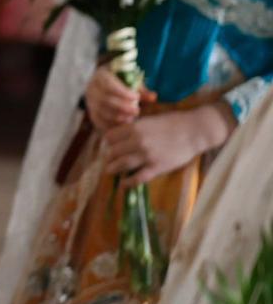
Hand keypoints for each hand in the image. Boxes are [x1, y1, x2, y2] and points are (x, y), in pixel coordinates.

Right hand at [84, 63, 145, 129]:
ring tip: (131, 119)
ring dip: (117, 117)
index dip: (122, 92)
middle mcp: (92, 88)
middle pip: (104, 99)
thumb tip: (153, 97)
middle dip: (122, 107)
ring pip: (100, 111)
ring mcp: (90, 101)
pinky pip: (98, 120)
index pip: (108, 84)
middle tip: (137, 111)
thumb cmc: (123, 81)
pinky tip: (123, 124)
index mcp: (101, 75)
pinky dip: (110, 124)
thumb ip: (142, 89)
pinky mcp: (91, 111)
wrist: (107, 83)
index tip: (136, 97)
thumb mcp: (132, 80)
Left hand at [100, 105, 230, 183]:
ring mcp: (147, 155)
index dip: (108, 142)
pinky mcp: (157, 167)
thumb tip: (119, 135)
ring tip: (110, 171)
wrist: (194, 131)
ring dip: (112, 169)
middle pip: (112, 152)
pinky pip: (137, 178)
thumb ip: (134, 128)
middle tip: (109, 160)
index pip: (109, 137)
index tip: (110, 146)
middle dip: (109, 157)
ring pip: (120, 165)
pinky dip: (127, 183)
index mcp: (134, 128)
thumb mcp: (149, 120)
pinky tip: (123, 184)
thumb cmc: (173, 122)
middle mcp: (137, 141)